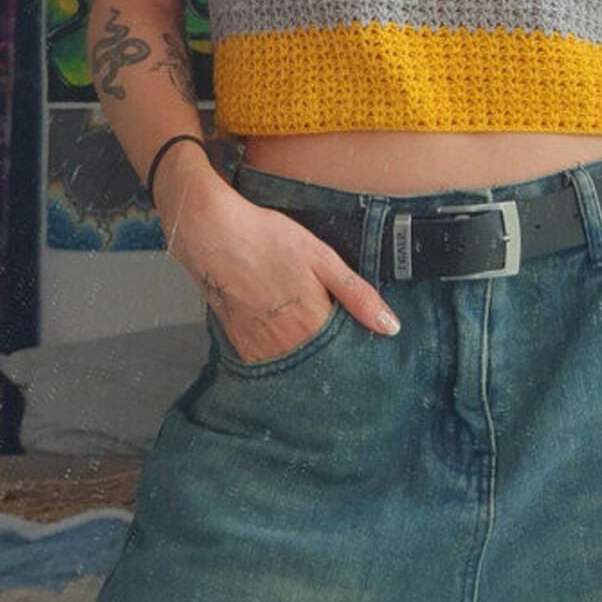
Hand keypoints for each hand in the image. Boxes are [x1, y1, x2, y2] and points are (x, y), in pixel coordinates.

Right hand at [156, 166, 401, 363]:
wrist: (212, 234)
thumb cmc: (266, 239)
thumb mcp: (322, 258)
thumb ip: (357, 295)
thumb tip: (390, 326)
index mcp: (313, 324)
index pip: (348, 355)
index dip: (359, 350)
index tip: (367, 345)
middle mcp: (286, 344)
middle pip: (322, 365)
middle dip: (335, 358)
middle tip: (340, 340)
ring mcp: (260, 347)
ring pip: (296, 367)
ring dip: (308, 358)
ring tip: (312, 336)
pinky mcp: (241, 345)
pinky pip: (269, 362)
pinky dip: (282, 354)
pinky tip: (286, 336)